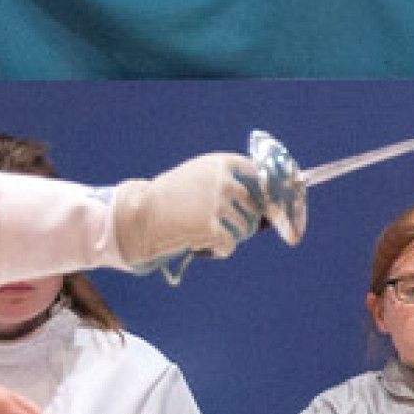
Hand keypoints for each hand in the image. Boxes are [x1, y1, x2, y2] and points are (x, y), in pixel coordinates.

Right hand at [110, 149, 283, 273]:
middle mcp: (223, 181)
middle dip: (245, 221)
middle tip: (224, 226)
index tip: (273, 204)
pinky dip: (220, 250)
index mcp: (221, 163)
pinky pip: (230, 245)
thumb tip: (268, 205)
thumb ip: (229, 182)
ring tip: (208, 234)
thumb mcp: (199, 177)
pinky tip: (205, 246)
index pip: (260, 175)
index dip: (269, 192)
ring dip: (232, 236)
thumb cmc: (172, 197)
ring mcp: (218, 204)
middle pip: (255, 207)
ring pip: (247, 228)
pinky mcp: (212, 226)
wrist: (140, 214)